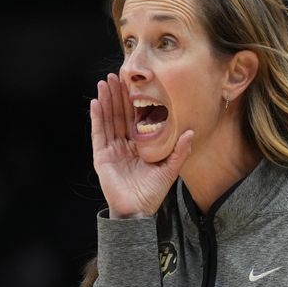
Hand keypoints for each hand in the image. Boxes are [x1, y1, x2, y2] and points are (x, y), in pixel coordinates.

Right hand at [90, 73, 193, 218]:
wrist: (137, 211)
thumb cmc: (153, 193)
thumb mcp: (169, 169)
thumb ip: (179, 151)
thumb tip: (191, 133)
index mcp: (140, 146)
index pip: (136, 118)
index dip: (134, 101)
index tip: (134, 83)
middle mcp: (125, 145)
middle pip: (120, 115)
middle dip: (117, 95)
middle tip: (116, 75)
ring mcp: (112, 150)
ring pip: (108, 120)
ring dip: (105, 101)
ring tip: (104, 82)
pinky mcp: (102, 156)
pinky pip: (99, 133)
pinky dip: (97, 118)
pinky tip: (96, 102)